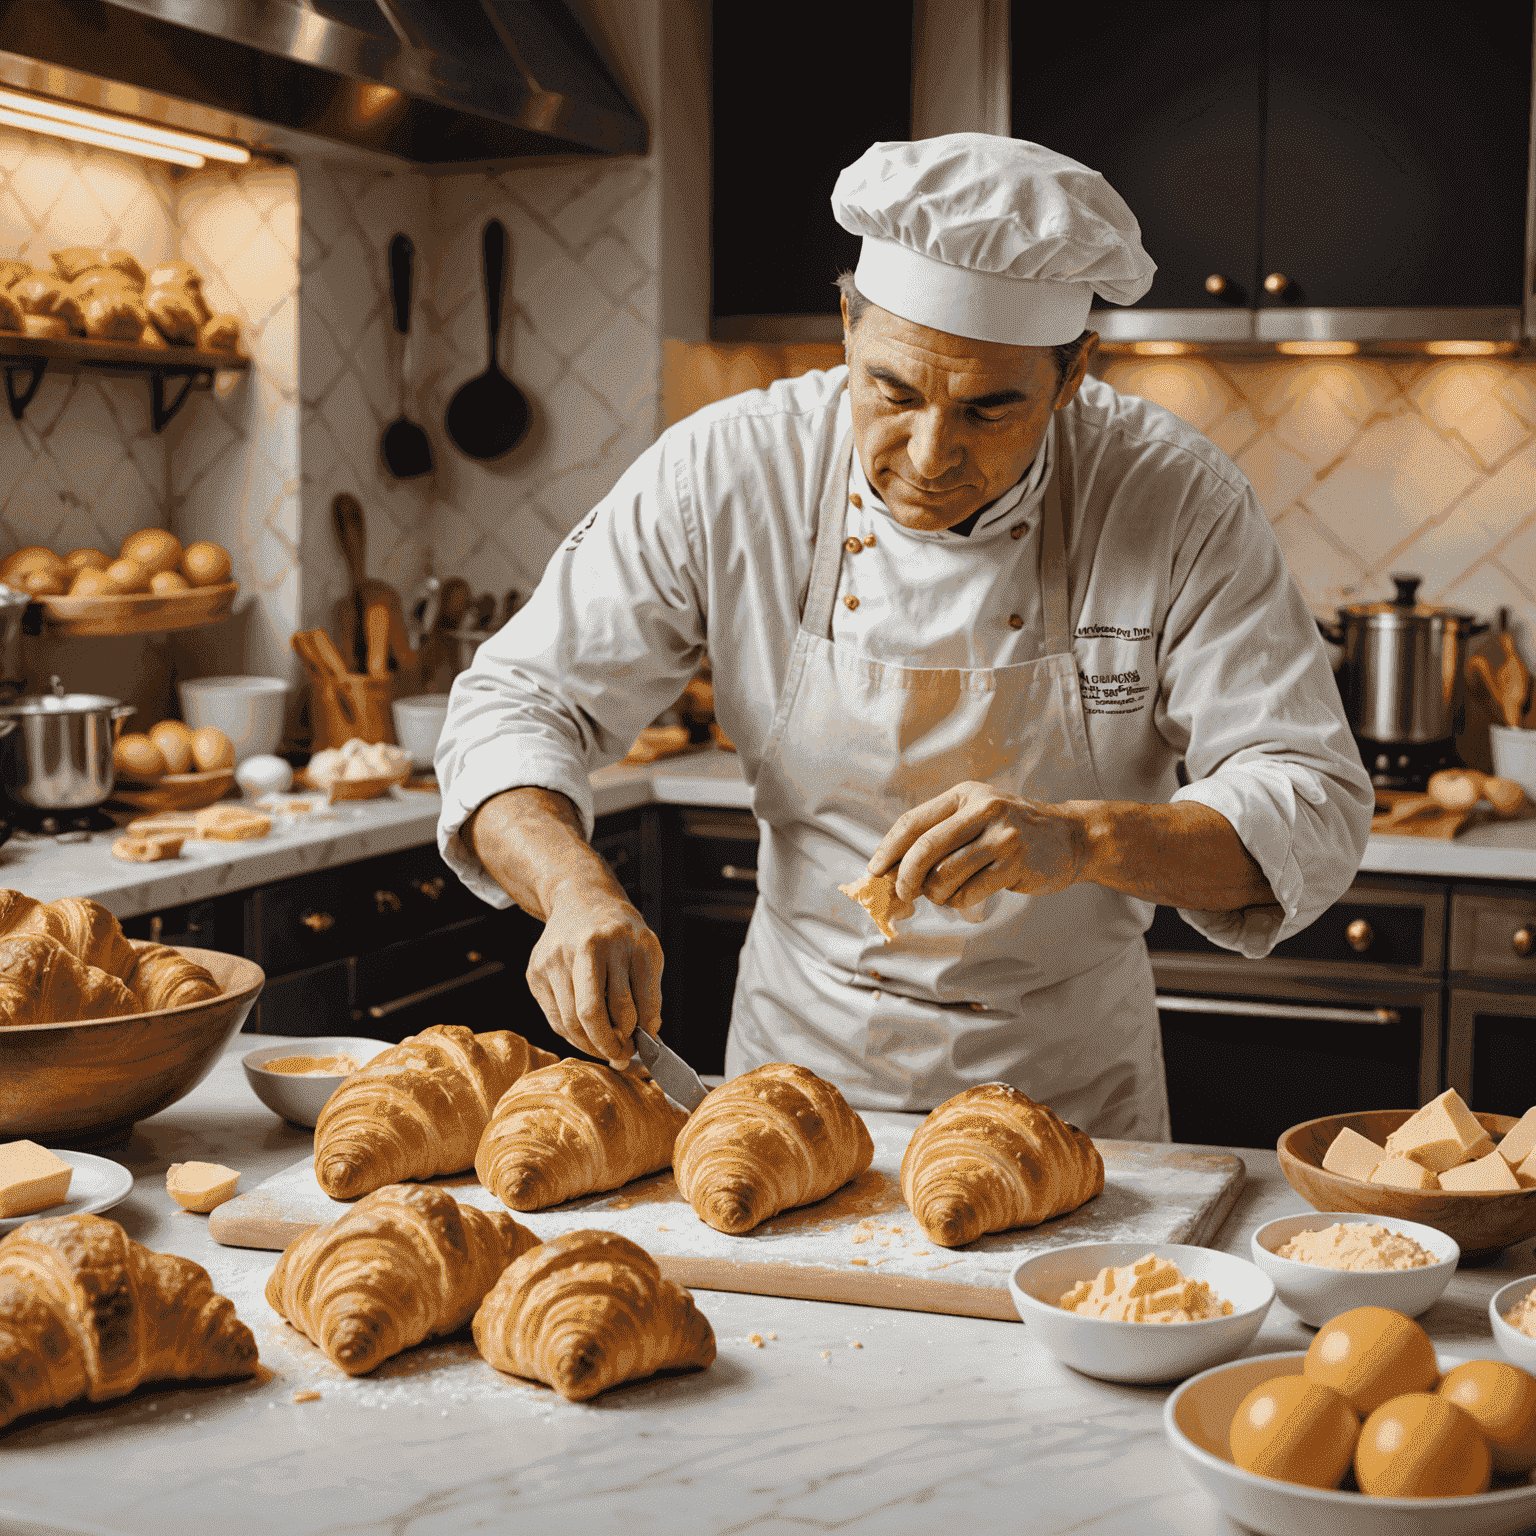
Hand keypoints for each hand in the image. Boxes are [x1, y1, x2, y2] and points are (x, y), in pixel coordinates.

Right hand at [525, 884, 662, 1069]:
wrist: (581, 900)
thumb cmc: (619, 932)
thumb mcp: (646, 953)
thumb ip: (650, 995)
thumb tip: (648, 1037)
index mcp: (627, 940)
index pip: (636, 1001)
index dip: (641, 1032)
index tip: (645, 1046)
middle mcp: (589, 945)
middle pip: (594, 1013)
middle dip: (609, 1045)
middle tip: (621, 1056)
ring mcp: (557, 957)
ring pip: (571, 1021)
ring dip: (591, 1045)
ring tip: (606, 1048)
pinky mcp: (537, 970)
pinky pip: (555, 1018)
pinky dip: (573, 1035)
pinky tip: (586, 1035)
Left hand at [869, 781, 1083, 908]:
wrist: (1071, 837)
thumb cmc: (1014, 831)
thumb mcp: (978, 816)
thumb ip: (941, 834)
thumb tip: (893, 868)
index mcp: (964, 796)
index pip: (913, 822)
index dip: (887, 849)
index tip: (873, 870)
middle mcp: (982, 810)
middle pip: (924, 848)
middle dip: (904, 876)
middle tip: (901, 893)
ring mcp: (1001, 836)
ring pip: (945, 874)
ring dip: (934, 894)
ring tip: (941, 895)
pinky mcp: (1015, 863)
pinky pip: (969, 892)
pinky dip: (958, 901)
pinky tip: (964, 897)